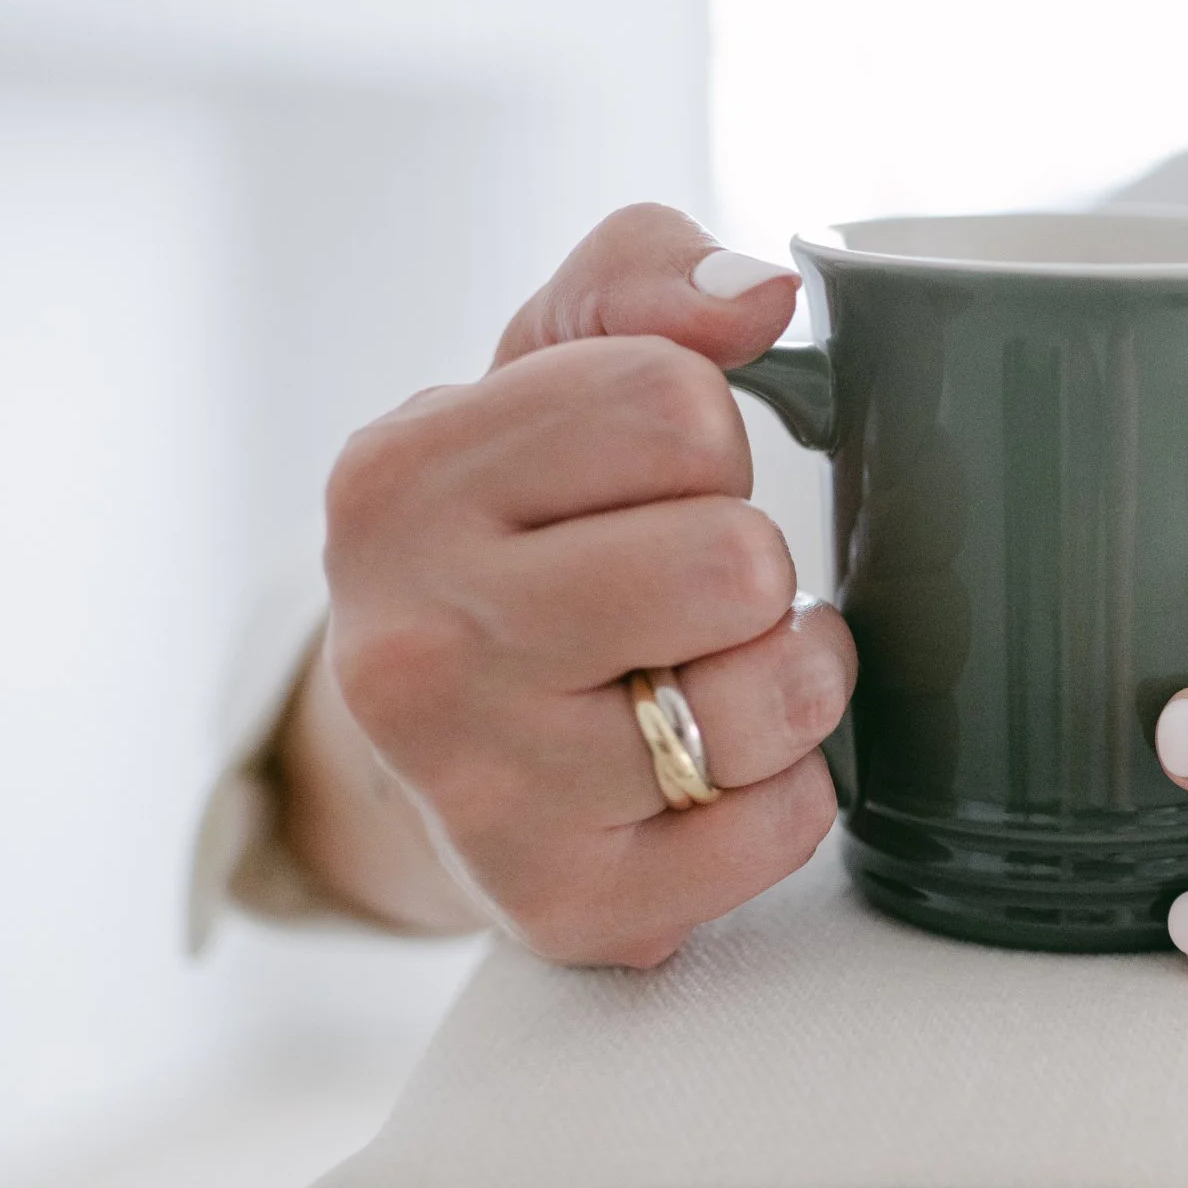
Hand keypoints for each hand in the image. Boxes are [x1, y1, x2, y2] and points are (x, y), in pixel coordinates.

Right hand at [285, 204, 855, 967]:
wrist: (436, 753)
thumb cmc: (514, 537)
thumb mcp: (543, 375)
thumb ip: (643, 282)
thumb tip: (763, 296)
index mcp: (399, 481)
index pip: (678, 405)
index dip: (705, 441)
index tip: (646, 485)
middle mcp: (415, 647)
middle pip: (734, 558)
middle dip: (747, 567)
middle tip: (684, 596)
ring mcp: (484, 792)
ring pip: (773, 696)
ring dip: (782, 679)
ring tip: (702, 677)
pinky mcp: (568, 906)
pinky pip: (788, 820)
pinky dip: (784, 791)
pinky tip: (705, 776)